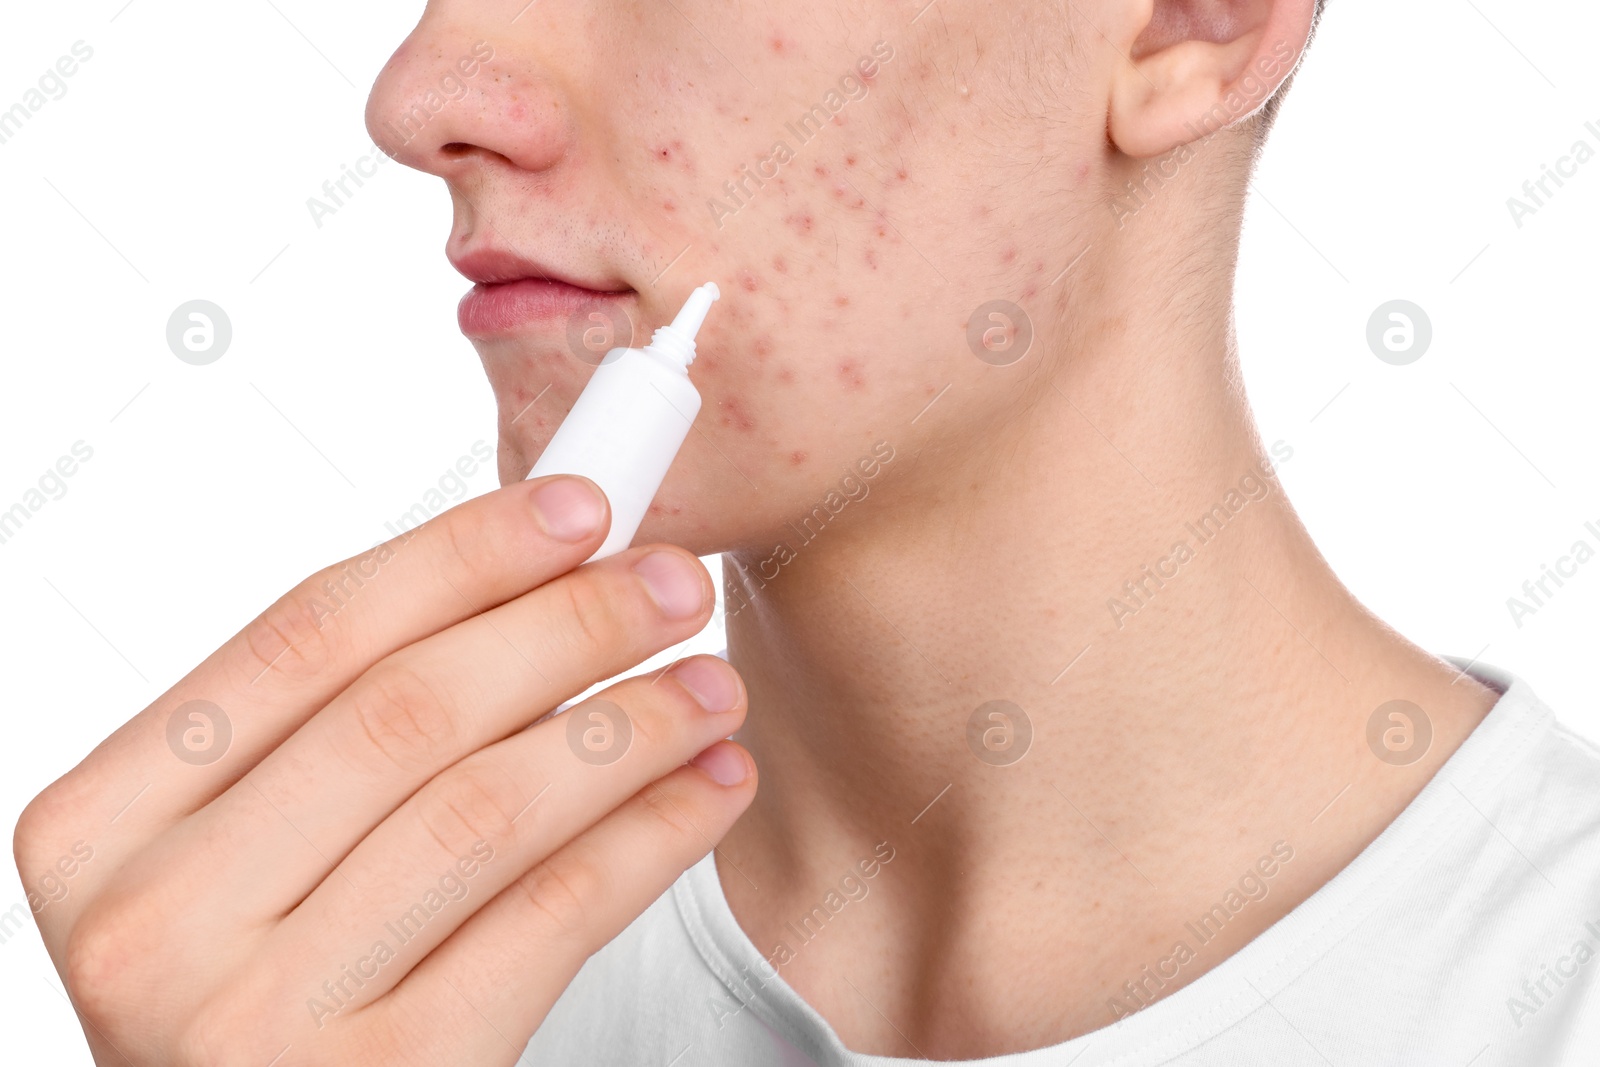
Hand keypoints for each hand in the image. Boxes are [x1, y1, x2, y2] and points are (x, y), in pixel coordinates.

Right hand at [12, 474, 755, 1064]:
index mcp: (102, 825)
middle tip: (673, 582)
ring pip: (487, 806)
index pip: (304, 637)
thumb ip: (334, 733)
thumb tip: (532, 576)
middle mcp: (155, 920)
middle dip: (567, 624)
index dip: (459, 555)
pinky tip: (708, 789)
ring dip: (628, 726)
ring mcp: (261, 1016)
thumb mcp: (242, 859)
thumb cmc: (264, 992)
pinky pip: (551, 914)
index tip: (579, 506)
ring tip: (712, 685)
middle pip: (404, 710)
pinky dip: (650, 834)